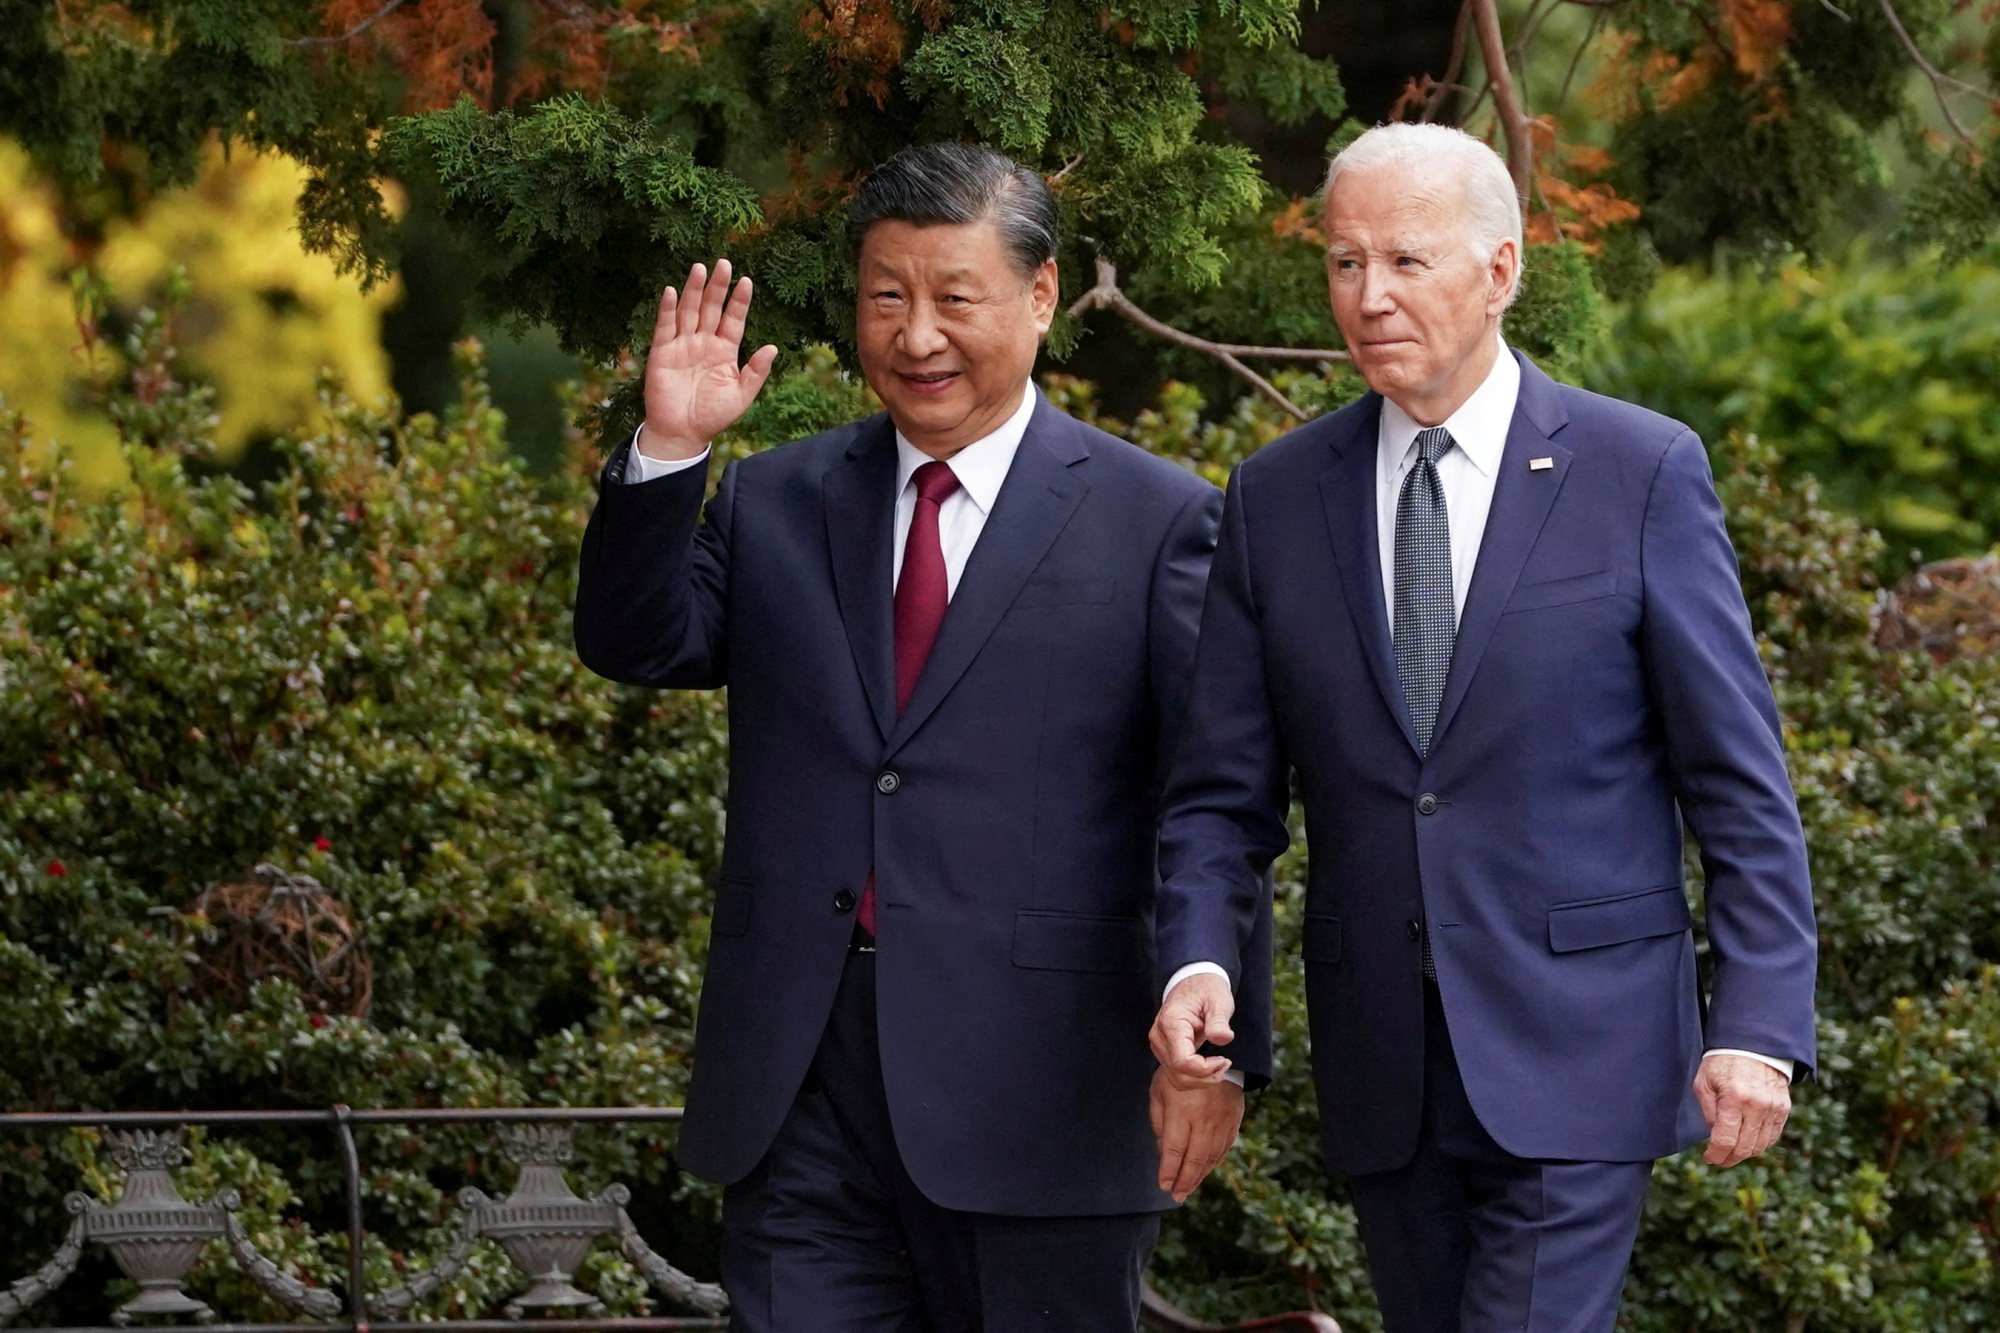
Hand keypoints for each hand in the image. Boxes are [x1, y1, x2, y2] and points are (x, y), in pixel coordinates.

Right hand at [639, 258, 778, 459]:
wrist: (682, 433)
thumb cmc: (712, 416)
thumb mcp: (741, 396)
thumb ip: (756, 371)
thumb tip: (773, 348)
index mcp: (725, 351)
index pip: (734, 320)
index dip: (739, 301)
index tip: (746, 281)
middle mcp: (704, 343)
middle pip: (711, 308)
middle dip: (718, 287)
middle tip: (724, 263)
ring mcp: (682, 345)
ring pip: (689, 311)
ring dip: (694, 290)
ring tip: (700, 268)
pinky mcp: (662, 352)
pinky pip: (665, 327)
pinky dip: (668, 309)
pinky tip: (673, 291)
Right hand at [1149, 972, 1235, 1088]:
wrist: (1193, 981)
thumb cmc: (1207, 989)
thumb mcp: (1218, 1001)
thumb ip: (1219, 1021)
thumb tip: (1223, 1038)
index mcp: (1171, 1023)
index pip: (1183, 1062)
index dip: (1205, 1069)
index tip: (1224, 1060)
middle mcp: (1159, 1036)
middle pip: (1179, 1074)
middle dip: (1205, 1077)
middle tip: (1225, 1064)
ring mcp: (1159, 1045)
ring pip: (1176, 1079)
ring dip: (1200, 1080)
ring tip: (1219, 1066)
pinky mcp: (1164, 1051)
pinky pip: (1176, 1074)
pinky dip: (1194, 1077)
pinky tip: (1209, 1066)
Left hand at [1151, 1066, 1243, 1202]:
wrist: (1217, 1056)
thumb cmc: (1179, 1074)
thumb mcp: (1159, 1090)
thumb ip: (1159, 1121)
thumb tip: (1162, 1151)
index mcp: (1182, 1111)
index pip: (1174, 1150)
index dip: (1168, 1172)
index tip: (1163, 1186)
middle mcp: (1203, 1120)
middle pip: (1194, 1160)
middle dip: (1184, 1182)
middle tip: (1176, 1196)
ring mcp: (1221, 1122)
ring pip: (1210, 1158)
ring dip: (1198, 1177)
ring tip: (1188, 1190)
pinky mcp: (1233, 1123)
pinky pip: (1223, 1150)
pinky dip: (1212, 1165)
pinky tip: (1204, 1172)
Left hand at [1694, 1053, 1791, 1166]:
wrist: (1751, 1046)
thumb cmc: (1722, 1063)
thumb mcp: (1704, 1083)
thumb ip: (1708, 1112)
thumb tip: (1714, 1137)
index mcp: (1734, 1098)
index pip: (1726, 1140)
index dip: (1716, 1155)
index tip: (1709, 1158)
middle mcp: (1757, 1105)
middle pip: (1744, 1147)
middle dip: (1729, 1158)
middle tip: (1718, 1159)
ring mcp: (1773, 1108)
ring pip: (1760, 1146)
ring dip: (1744, 1154)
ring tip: (1731, 1152)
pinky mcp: (1783, 1108)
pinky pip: (1772, 1136)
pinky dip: (1760, 1144)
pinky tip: (1747, 1142)